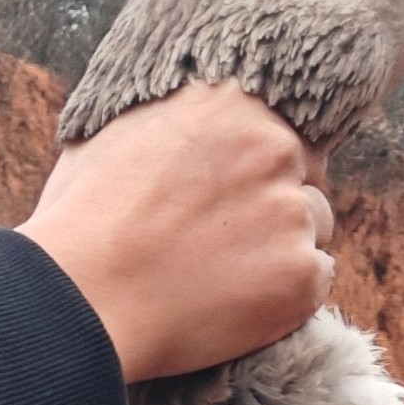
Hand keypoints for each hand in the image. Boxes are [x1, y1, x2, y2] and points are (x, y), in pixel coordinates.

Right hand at [17, 84, 334, 380]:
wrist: (85, 298)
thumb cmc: (85, 222)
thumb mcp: (118, 134)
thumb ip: (175, 122)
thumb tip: (190, 123)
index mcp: (230, 104)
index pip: (280, 129)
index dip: (260, 166)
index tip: (238, 194)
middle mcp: (273, 148)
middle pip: (306, 177)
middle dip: (277, 205)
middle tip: (229, 241)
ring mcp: (292, 212)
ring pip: (316, 228)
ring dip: (286, 249)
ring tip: (228, 274)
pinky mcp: (303, 273)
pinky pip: (318, 279)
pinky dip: (290, 294)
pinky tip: (239, 301)